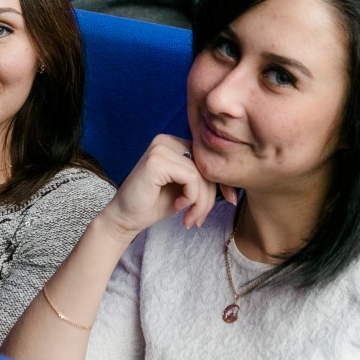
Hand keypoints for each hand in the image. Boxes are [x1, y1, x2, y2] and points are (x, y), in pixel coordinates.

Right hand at [96, 135, 236, 242]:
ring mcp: (160, 148)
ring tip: (190, 218)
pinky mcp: (157, 161)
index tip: (229, 202)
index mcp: (173, 143)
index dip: (221, 182)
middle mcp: (166, 140)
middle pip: (207, 166)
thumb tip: (234, 183)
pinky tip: (178, 207)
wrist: (125, 218)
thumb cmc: (154, 204)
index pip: (208, 158)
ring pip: (201, 174)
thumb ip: (203, 178)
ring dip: (201, 202)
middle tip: (199, 219)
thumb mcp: (185, 188)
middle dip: (210, 197)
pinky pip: (191, 178)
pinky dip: (191, 198)